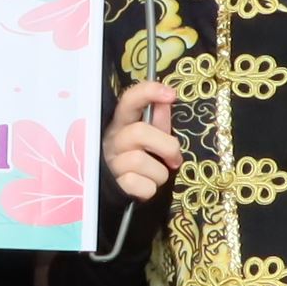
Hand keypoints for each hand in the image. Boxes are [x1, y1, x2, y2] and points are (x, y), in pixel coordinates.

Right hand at [104, 76, 181, 202]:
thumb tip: (165, 101)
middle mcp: (112, 140)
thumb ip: (159, 121)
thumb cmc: (143, 161)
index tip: (170, 94)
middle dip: (166, 146)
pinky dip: (151, 189)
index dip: (148, 92)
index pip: (129, 100)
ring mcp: (112, 163)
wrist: (129, 193)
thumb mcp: (152, 138)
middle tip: (174, 159)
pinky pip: (141, 185)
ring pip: (140, 160)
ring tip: (156, 176)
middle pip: (138, 132)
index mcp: (121, 124)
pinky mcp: (116, 186)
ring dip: (159, 173)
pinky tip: (145, 187)